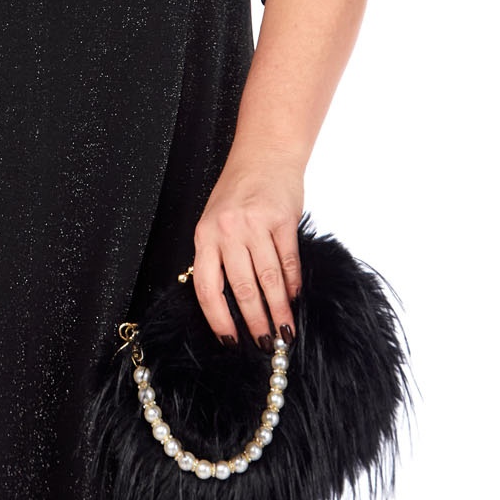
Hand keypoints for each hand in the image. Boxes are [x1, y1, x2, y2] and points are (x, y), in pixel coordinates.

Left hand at [190, 156, 303, 347]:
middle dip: (255, 322)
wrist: (265, 154)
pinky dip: (293, 285)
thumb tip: (230, 305)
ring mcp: (256, 224)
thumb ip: (219, 256)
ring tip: (285, 332)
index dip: (218, 319)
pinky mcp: (282, 220)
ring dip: (279, 310)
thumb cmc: (238, 192)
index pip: (207, 287)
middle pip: (242, 288)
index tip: (230, 342)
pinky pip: (288, 262)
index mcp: (205, 234)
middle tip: (265, 344)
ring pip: (268, 280)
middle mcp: (227, 230)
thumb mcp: (215, 221)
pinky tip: (295, 300)